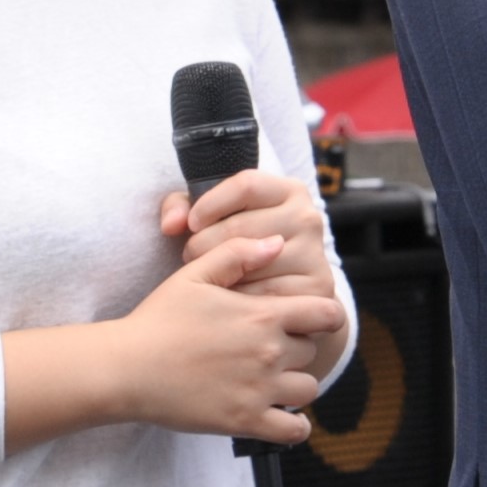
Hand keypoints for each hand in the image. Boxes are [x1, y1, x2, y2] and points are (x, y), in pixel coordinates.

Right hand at [116, 231, 342, 441]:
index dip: (324, 316)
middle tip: (270, 349)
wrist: (125, 368)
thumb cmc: (158, 319)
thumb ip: (239, 254)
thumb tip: (276, 243)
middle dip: (298, 347)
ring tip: (272, 381)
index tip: (310, 320)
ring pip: (309, 389)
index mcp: (263, 315)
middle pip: (312, 350)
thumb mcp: (195, 274)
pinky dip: (294, 427)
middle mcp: (269, 352)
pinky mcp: (244, 421)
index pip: (328, 314)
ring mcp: (259, 389)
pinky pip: (294, 431)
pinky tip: (279, 416)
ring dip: (296, 385)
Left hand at [167, 170, 331, 297]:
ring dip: (218, 276)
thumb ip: (184, 208)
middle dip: (203, 246)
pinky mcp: (316, 289)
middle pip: (239, 227)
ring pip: (248, 264)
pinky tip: (229, 300)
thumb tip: (170, 225)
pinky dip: (238, 301)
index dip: (210, 204)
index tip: (192, 224)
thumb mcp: (219, 217)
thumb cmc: (245, 247)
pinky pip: (261, 296)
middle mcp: (308, 218)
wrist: (289, 292)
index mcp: (290, 191)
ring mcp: (314, 254)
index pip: (246, 184)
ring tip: (211, 278)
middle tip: (193, 259)